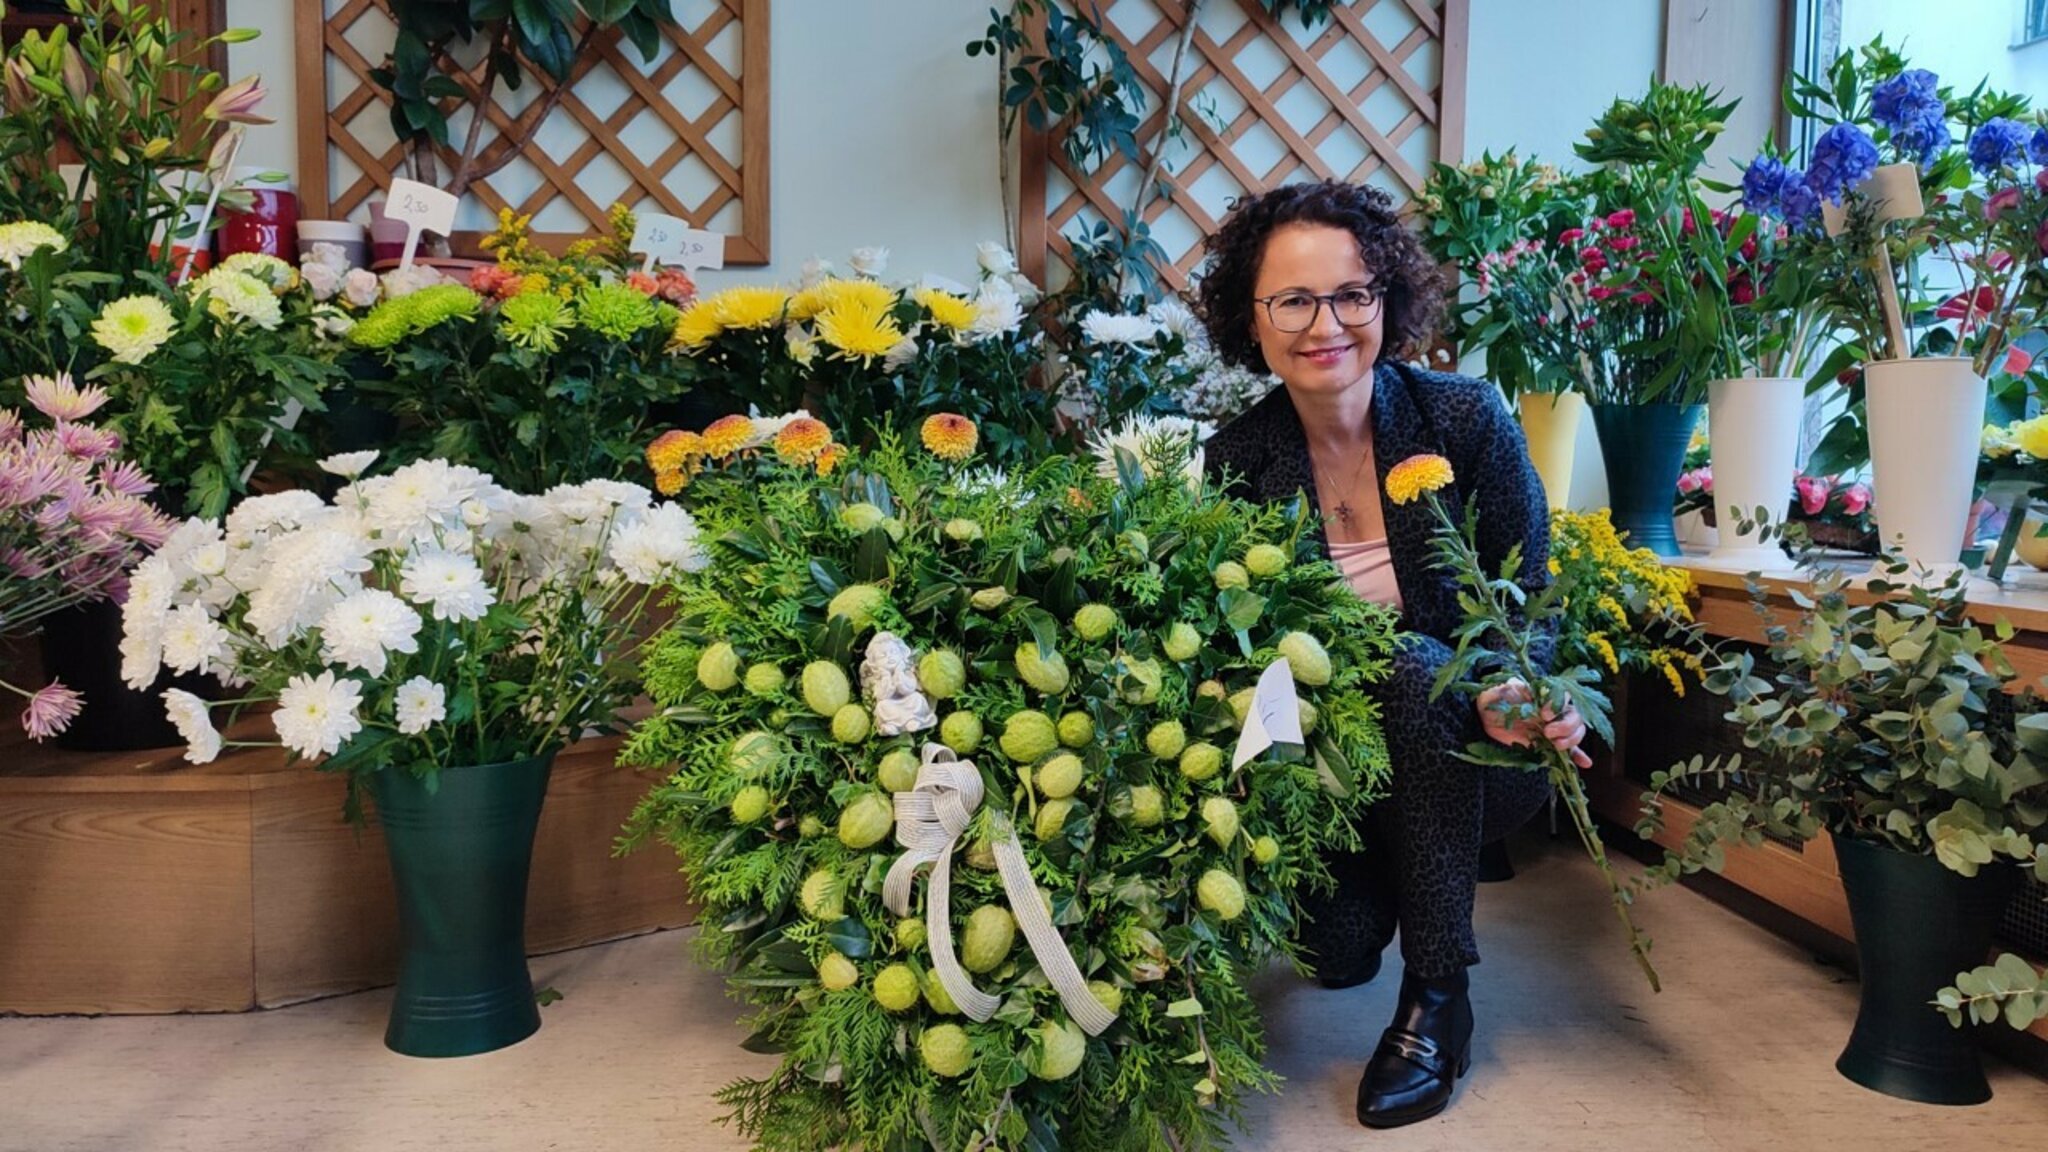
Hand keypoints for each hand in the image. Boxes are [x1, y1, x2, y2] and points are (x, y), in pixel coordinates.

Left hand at [1476, 678, 1591, 769]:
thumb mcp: (1503, 691)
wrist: (1487, 716)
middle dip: (1566, 727)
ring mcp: (1555, 727)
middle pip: (1575, 717)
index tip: (1545, 715)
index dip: (1558, 706)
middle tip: (1547, 733)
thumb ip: (1517, 691)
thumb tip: (1530, 692)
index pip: (1564, 697)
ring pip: (1576, 732)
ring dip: (1571, 741)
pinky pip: (1569, 750)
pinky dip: (1578, 756)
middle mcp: (1555, 710)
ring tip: (1555, 745)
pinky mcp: (1550, 743)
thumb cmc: (1496, 699)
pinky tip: (1585, 763)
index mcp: (1546, 695)